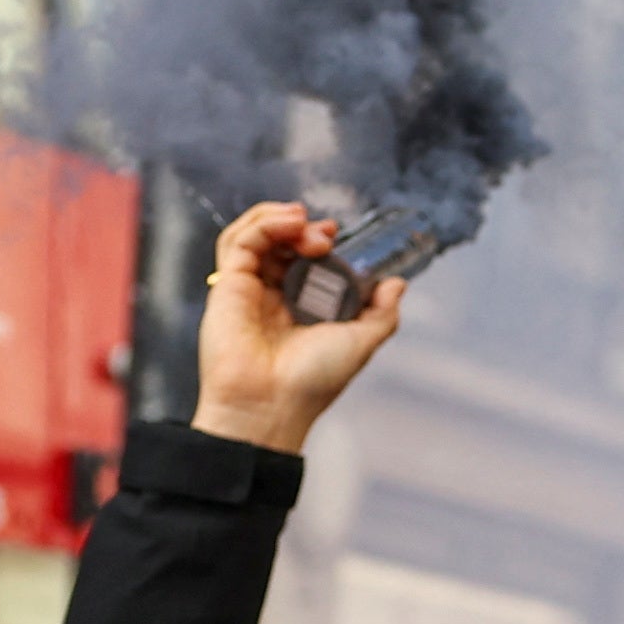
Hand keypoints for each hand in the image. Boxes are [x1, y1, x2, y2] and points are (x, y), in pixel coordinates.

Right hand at [192, 200, 406, 453]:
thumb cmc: (313, 381)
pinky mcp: (227, 286)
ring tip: (304, 223)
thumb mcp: (360, 342)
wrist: (273, 405)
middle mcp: (272, 296)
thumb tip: (397, 283)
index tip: (338, 236)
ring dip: (280, 219)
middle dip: (305, 229)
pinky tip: (288, 222)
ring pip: (254, 235)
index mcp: (301, 308)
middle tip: (327, 234)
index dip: (320, 241)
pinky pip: (237, 242)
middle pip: (281, 243)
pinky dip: (262, 224)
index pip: (305, 260)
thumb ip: (381, 313)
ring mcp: (248, 290)